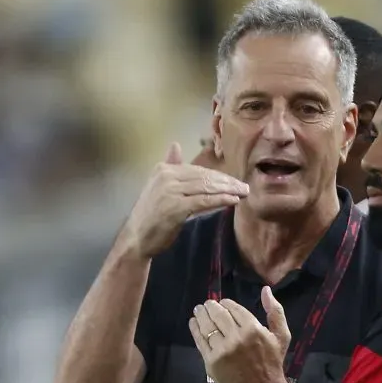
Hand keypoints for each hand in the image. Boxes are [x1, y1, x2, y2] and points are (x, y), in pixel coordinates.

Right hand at [121, 142, 248, 258]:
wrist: (137, 237)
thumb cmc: (151, 214)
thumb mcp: (159, 186)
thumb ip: (170, 166)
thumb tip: (175, 145)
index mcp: (163, 169)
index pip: (198, 170)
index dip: (218, 176)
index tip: (235, 181)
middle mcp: (166, 176)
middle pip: (204, 177)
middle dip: (227, 182)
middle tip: (245, 187)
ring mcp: (170, 191)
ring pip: (206, 187)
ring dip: (228, 190)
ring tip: (243, 193)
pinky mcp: (175, 207)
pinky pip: (203, 201)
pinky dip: (220, 200)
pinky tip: (233, 201)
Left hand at [189, 286, 293, 382]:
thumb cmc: (272, 363)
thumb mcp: (281, 336)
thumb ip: (276, 311)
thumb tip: (265, 290)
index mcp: (253, 329)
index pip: (233, 308)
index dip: (225, 303)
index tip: (222, 303)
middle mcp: (236, 337)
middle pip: (218, 315)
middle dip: (211, 307)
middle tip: (207, 304)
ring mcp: (222, 350)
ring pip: (207, 326)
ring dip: (201, 315)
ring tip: (198, 311)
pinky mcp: (212, 361)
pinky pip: (200, 341)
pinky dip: (195, 329)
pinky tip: (194, 323)